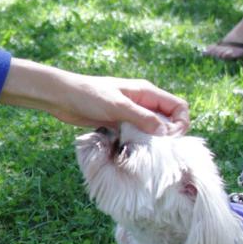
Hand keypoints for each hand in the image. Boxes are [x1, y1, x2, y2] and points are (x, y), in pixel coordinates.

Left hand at [0, 59, 189, 135]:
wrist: (62, 97)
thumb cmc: (89, 95)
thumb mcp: (117, 106)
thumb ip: (142, 118)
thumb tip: (166, 132)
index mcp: (147, 92)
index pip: (178, 106)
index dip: (180, 123)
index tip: (168, 138)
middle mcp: (142, 102)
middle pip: (168, 119)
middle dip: (168, 134)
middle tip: (156, 148)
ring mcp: (131, 113)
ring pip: (152, 128)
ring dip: (152, 140)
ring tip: (143, 151)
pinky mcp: (119, 123)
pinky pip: (137, 134)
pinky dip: (138, 142)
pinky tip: (130, 150)